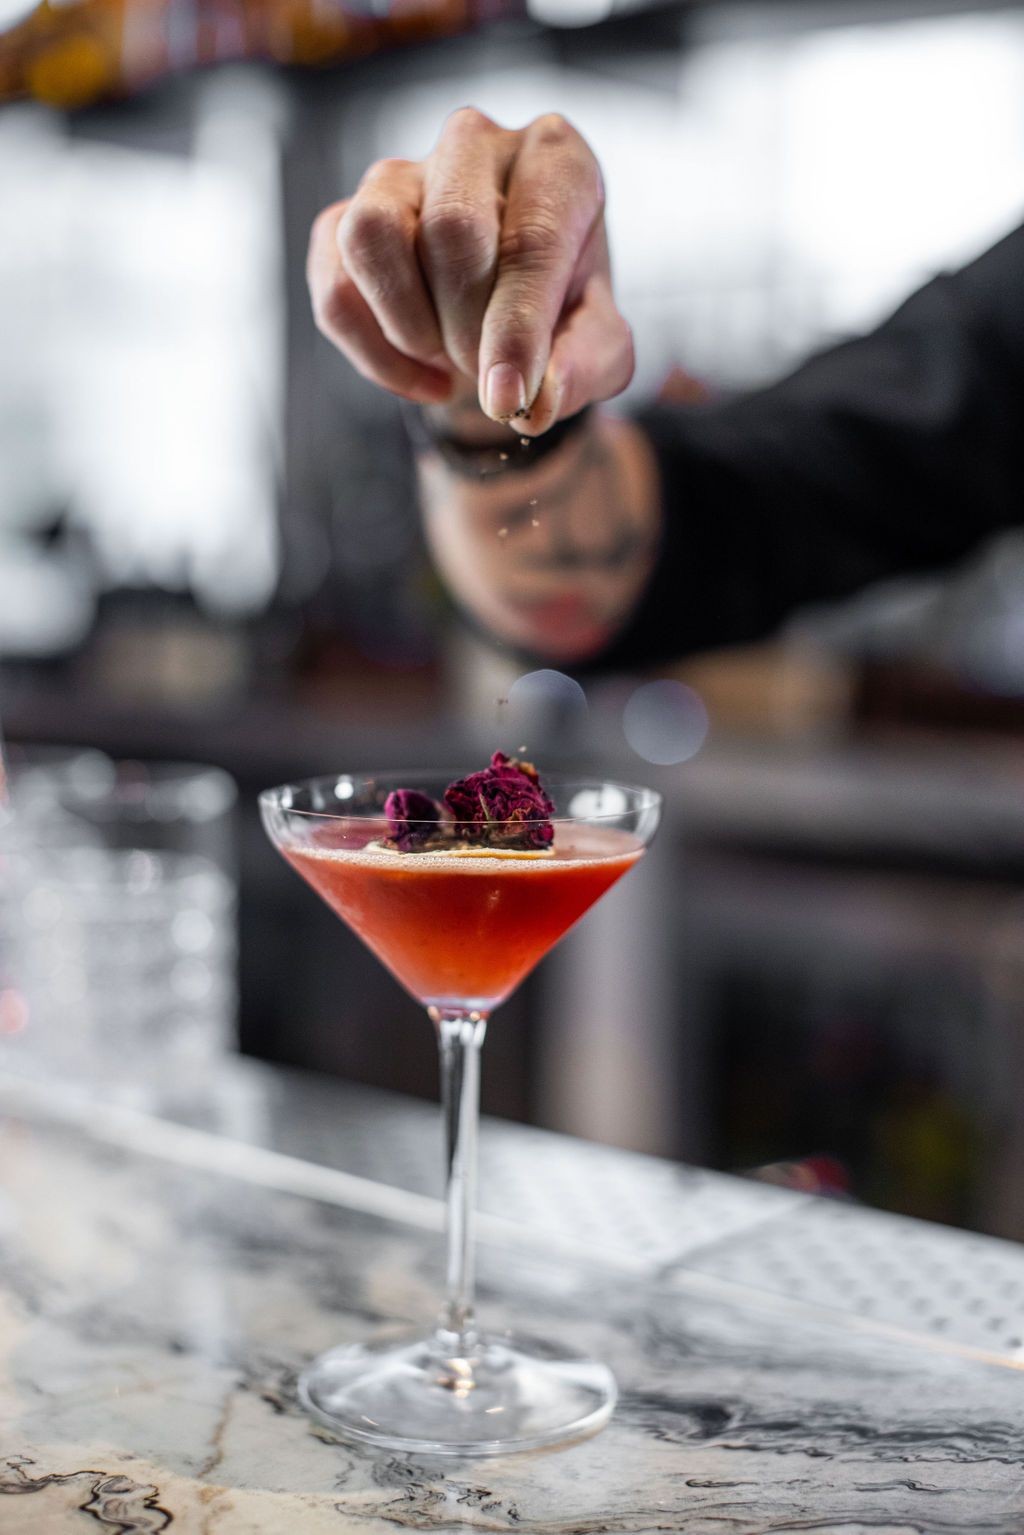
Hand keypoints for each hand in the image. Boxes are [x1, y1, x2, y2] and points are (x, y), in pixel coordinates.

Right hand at [306, 109, 633, 433]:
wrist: (505, 317)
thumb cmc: (560, 316)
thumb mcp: (598, 348)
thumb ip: (583, 369)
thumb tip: (532, 405)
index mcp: (555, 160)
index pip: (531, 237)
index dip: (515, 329)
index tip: (508, 398)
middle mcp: (474, 144)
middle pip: (452, 228)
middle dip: (466, 328)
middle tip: (485, 369)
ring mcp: (398, 174)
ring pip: (372, 236)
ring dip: (409, 327)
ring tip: (447, 359)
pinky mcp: (342, 219)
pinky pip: (335, 287)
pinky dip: (374, 354)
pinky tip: (421, 376)